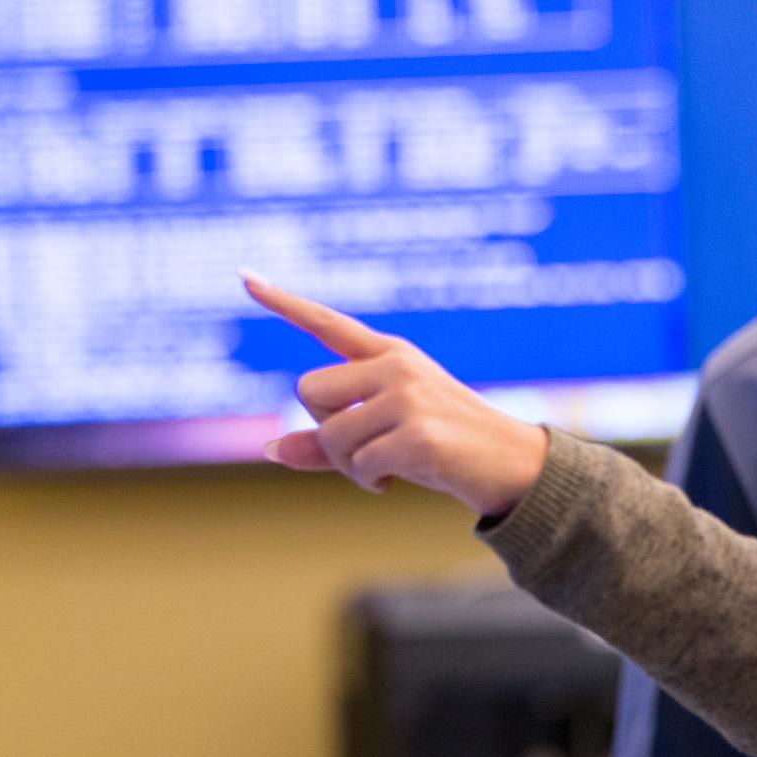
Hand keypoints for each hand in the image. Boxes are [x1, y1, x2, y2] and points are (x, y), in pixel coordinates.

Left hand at [240, 271, 550, 516]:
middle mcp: (396, 365)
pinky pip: (359, 465)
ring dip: (347, 465)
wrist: (512, 465)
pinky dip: (370, 481)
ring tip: (384, 469)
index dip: (282, 301)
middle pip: (308, 391)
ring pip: (330, 434)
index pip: (327, 323)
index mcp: (389, 354)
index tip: (243, 276)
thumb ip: (326, 441)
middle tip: (365, 449)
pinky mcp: (418, 434)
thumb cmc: (444, 447)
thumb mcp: (385, 434)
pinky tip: (396, 480)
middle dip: (325, 431)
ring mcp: (409, 396)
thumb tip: (270, 449)